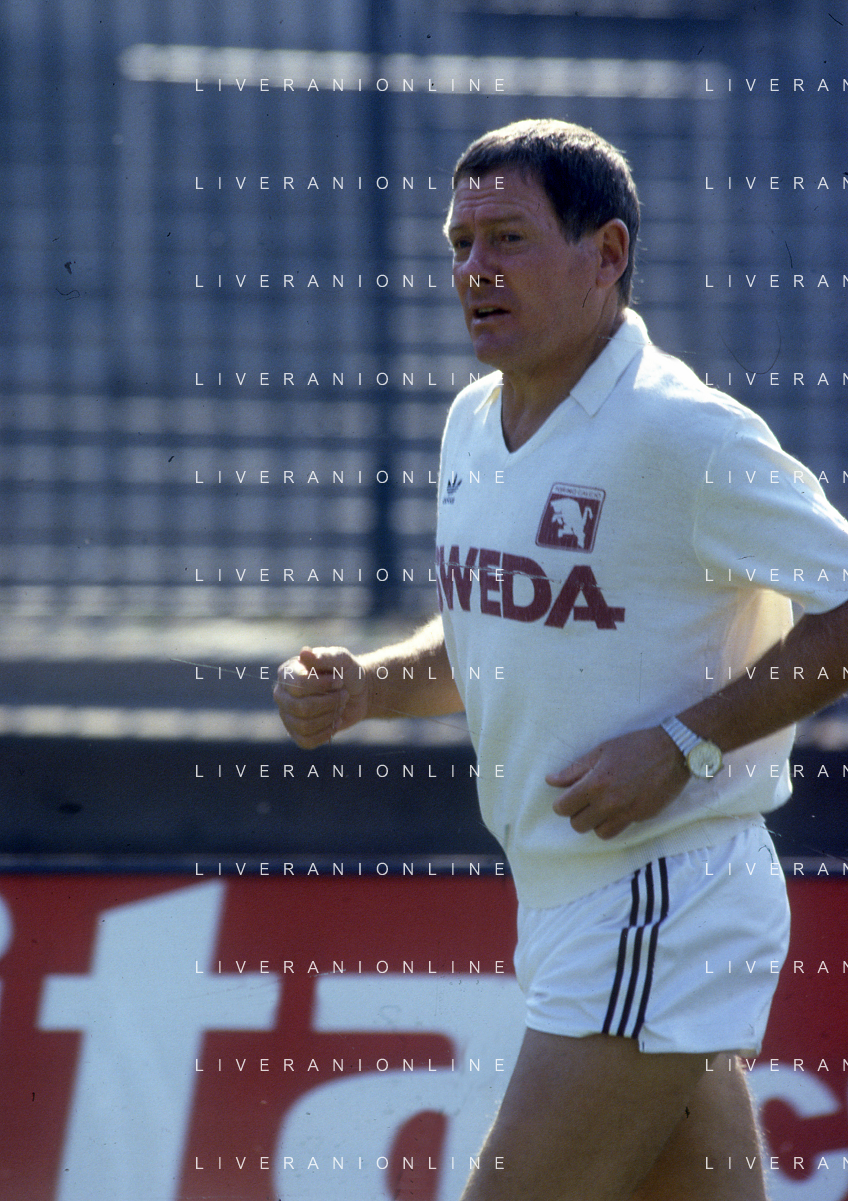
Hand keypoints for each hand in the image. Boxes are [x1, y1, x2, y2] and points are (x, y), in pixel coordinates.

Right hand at [274, 646, 368, 748]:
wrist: (357, 692)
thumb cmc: (346, 672)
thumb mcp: (340, 659)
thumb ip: (323, 656)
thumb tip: (304, 653)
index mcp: (287, 673)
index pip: (298, 685)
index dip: (322, 686)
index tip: (339, 681)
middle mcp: (282, 694)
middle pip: (301, 707)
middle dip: (329, 703)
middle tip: (343, 695)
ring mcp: (287, 715)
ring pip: (305, 725)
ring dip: (330, 717)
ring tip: (340, 706)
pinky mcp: (297, 733)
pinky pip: (306, 741)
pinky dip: (326, 733)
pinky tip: (335, 722)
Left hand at [546, 727, 689, 839]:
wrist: (673, 751)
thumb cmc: (635, 746)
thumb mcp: (601, 751)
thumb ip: (574, 770)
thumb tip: (550, 780)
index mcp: (596, 782)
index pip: (564, 807)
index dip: (561, 804)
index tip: (566, 798)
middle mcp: (609, 802)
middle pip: (578, 824)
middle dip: (577, 814)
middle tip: (584, 801)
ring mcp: (626, 812)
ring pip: (597, 832)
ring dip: (594, 822)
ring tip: (600, 806)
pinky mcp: (640, 817)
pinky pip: (617, 831)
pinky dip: (611, 824)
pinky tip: (615, 809)